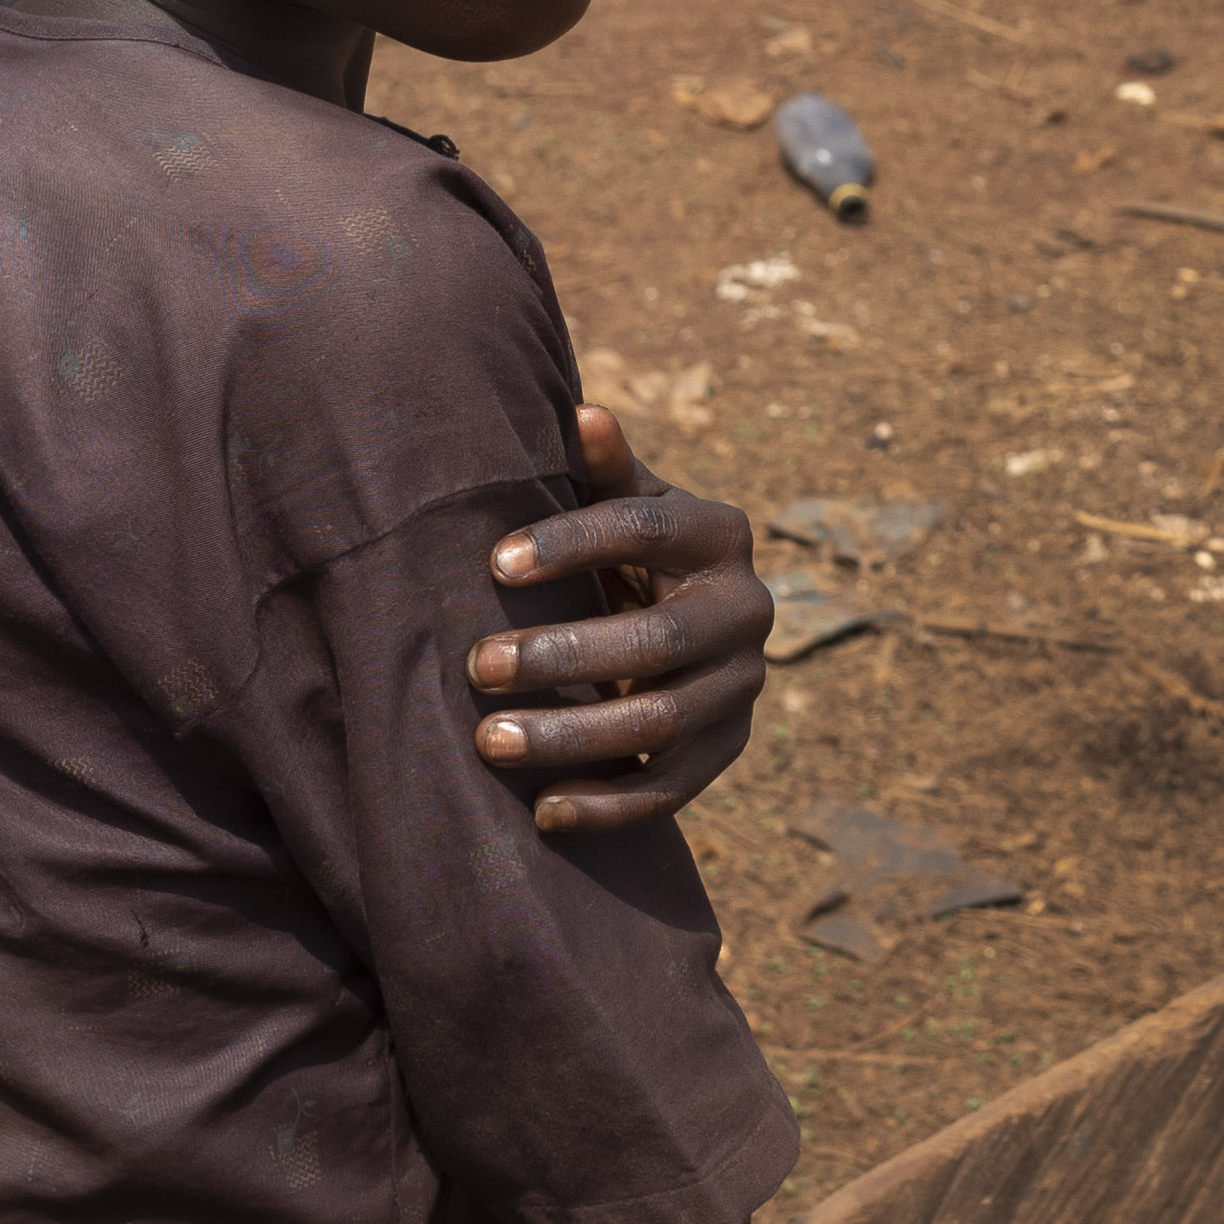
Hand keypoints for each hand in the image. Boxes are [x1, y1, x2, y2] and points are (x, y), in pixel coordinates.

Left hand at [465, 405, 771, 834]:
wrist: (685, 623)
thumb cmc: (627, 555)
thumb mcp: (624, 505)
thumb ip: (603, 469)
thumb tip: (584, 413)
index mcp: (719, 534)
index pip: (645, 529)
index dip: (571, 543)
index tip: (494, 564)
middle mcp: (747, 608)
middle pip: (658, 637)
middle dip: (563, 655)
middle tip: (476, 665)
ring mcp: (744, 683)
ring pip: (664, 719)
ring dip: (573, 735)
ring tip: (487, 741)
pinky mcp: (730, 745)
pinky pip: (675, 786)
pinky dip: (611, 805)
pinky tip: (542, 810)